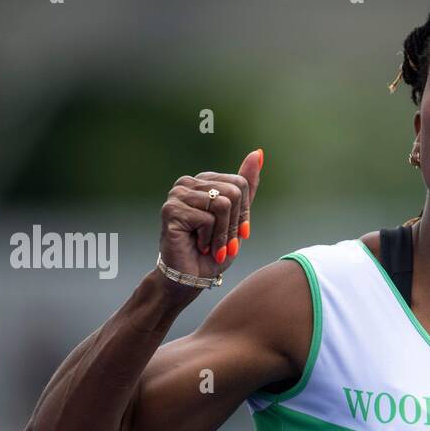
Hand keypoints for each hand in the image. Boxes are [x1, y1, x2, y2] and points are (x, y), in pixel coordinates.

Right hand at [159, 148, 263, 283]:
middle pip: (233, 193)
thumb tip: (258, 153)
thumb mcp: (237, 217)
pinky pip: (207, 219)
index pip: (240, 184)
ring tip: (210, 246)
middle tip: (222, 244)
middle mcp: (187, 183)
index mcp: (203, 181)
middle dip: (233, 225)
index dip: (243, 213)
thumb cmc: (214, 251)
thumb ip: (246, 186)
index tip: (236, 233)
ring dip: (222, 235)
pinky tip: (197, 245)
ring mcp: (177, 194)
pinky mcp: (171, 210)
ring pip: (222, 204)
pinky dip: (209, 239)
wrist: (191, 277)